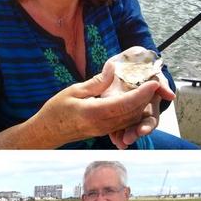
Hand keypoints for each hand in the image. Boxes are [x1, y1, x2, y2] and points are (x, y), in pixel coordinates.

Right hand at [34, 59, 161, 146]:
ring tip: (146, 89)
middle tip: (153, 81)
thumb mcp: (74, 91)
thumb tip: (114, 68)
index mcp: (94, 112)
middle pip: (133, 112)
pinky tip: (133, 100)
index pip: (126, 104)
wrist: (47, 132)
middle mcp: (102, 124)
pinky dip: (132, 111)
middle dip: (146, 98)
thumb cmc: (56, 110)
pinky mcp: (103, 131)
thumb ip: (97, 82)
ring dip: (141, 105)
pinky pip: (123, 122)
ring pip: (131, 119)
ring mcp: (103, 130)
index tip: (153, 82)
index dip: (142, 93)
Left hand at [108, 74, 174, 148]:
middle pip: (137, 128)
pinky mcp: (115, 114)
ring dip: (122, 137)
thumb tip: (171, 95)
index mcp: (149, 108)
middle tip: (127, 140)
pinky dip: (113, 132)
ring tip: (117, 142)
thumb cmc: (144, 75)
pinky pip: (114, 125)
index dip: (147, 127)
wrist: (128, 70)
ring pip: (125, 129)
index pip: (150, 121)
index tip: (142, 131)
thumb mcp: (154, 77)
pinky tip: (110, 137)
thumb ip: (162, 86)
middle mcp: (139, 115)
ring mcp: (127, 115)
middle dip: (133, 134)